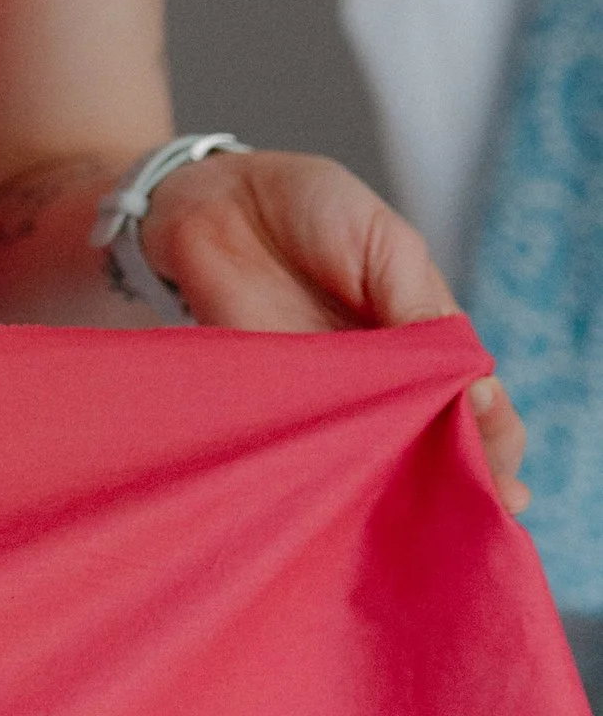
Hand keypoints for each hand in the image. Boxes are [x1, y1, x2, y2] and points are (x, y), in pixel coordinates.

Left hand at [144, 148, 526, 512]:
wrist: (216, 198)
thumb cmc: (310, 208)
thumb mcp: (385, 243)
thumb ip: (422, 308)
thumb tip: (476, 383)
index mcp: (427, 337)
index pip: (478, 401)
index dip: (496, 435)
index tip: (500, 455)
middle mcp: (387, 378)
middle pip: (436, 443)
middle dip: (464, 479)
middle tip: (479, 505)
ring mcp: (333, 396)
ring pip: (380, 457)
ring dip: (402, 491)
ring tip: (423, 517)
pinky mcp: (278, 403)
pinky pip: (313, 449)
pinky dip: (333, 474)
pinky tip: (350, 495)